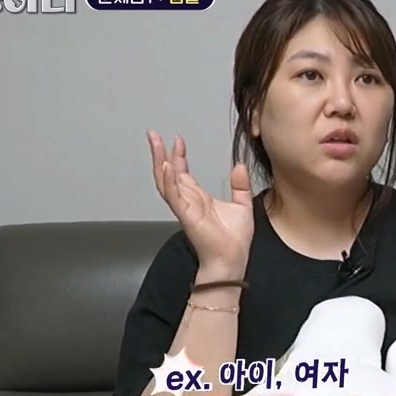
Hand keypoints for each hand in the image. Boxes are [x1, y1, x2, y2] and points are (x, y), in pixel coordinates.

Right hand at [148, 131, 253, 275]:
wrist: (232, 260)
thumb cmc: (235, 240)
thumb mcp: (242, 206)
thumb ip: (240, 186)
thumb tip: (239, 166)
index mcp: (198, 198)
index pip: (183, 173)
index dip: (178, 156)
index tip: (177, 139)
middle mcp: (188, 201)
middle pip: (168, 173)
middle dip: (159, 153)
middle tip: (152, 135)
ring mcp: (185, 207)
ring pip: (165, 181)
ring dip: (158, 161)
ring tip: (154, 143)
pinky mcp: (186, 216)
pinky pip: (174, 196)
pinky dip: (169, 180)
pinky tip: (166, 166)